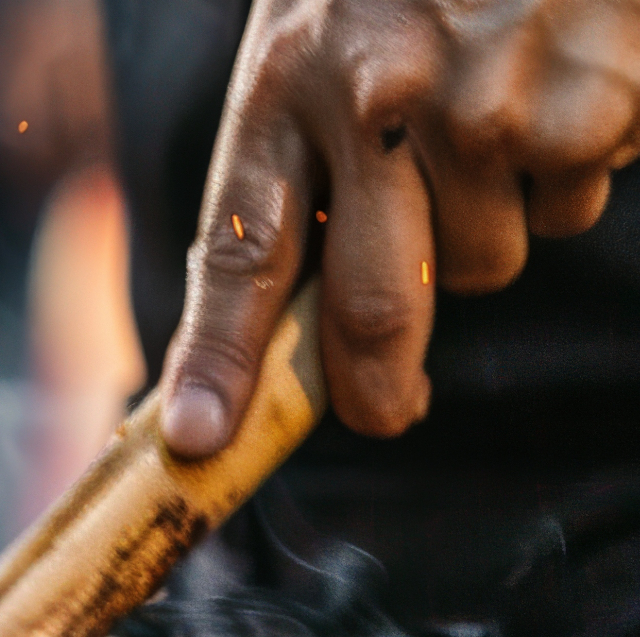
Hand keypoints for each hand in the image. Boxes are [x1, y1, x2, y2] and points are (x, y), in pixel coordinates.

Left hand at [161, 0, 639, 457]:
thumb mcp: (310, 37)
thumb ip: (293, 163)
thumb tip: (271, 321)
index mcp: (285, 83)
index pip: (236, 252)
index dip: (218, 362)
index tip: (198, 443)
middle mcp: (378, 102)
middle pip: (370, 306)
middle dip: (373, 383)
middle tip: (384, 410)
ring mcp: (491, 109)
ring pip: (484, 260)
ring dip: (487, 225)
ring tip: (487, 122)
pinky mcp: (592, 108)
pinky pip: (573, 200)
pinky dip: (569, 165)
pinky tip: (556, 84)